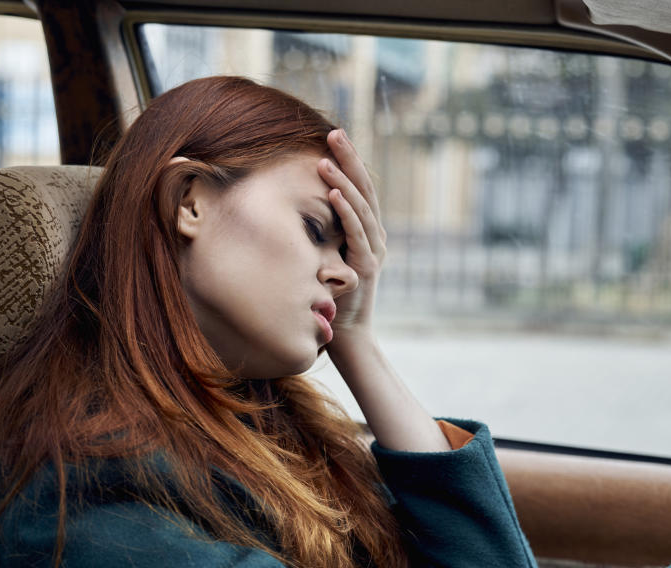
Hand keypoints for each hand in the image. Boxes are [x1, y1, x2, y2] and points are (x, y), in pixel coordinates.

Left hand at [318, 129, 386, 334]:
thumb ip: (321, 233)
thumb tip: (296, 207)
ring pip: (361, 207)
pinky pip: (356, 232)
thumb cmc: (331, 295)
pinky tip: (334, 192)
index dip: (349, 161)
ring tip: (326, 158)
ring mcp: (373, 250)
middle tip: (335, 132)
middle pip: (365, 189)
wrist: (347, 333)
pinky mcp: (367, 266)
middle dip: (349, 159)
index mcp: (366, 231)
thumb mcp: (325, 256)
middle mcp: (374, 236)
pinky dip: (346, 210)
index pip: (359, 189)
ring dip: (343, 180)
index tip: (334, 136)